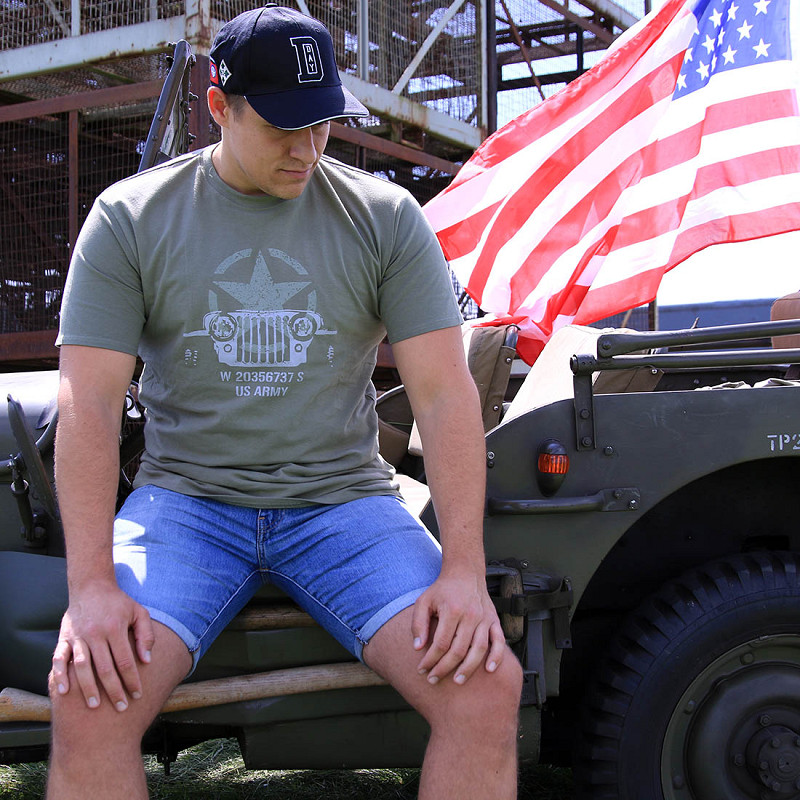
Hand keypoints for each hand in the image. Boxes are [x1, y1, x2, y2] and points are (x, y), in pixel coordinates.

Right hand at [51, 581, 153, 711]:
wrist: (91, 586)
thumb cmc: (118, 602)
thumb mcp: (139, 612)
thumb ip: (145, 635)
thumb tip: (147, 660)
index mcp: (115, 628)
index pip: (125, 661)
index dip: (132, 680)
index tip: (137, 694)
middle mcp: (95, 634)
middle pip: (105, 668)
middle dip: (114, 690)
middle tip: (121, 708)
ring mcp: (78, 636)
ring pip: (82, 667)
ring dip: (88, 688)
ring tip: (95, 706)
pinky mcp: (64, 638)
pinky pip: (58, 659)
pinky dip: (60, 675)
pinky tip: (64, 691)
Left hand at [411, 568, 505, 685]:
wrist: (465, 573)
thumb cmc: (443, 589)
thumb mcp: (424, 601)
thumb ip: (418, 624)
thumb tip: (417, 648)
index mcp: (452, 610)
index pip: (441, 643)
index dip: (431, 659)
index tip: (422, 670)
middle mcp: (470, 615)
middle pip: (459, 649)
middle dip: (445, 668)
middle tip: (433, 680)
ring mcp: (484, 618)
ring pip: (479, 649)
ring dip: (468, 668)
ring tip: (457, 681)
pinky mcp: (494, 620)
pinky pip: (499, 641)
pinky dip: (497, 657)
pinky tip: (489, 670)